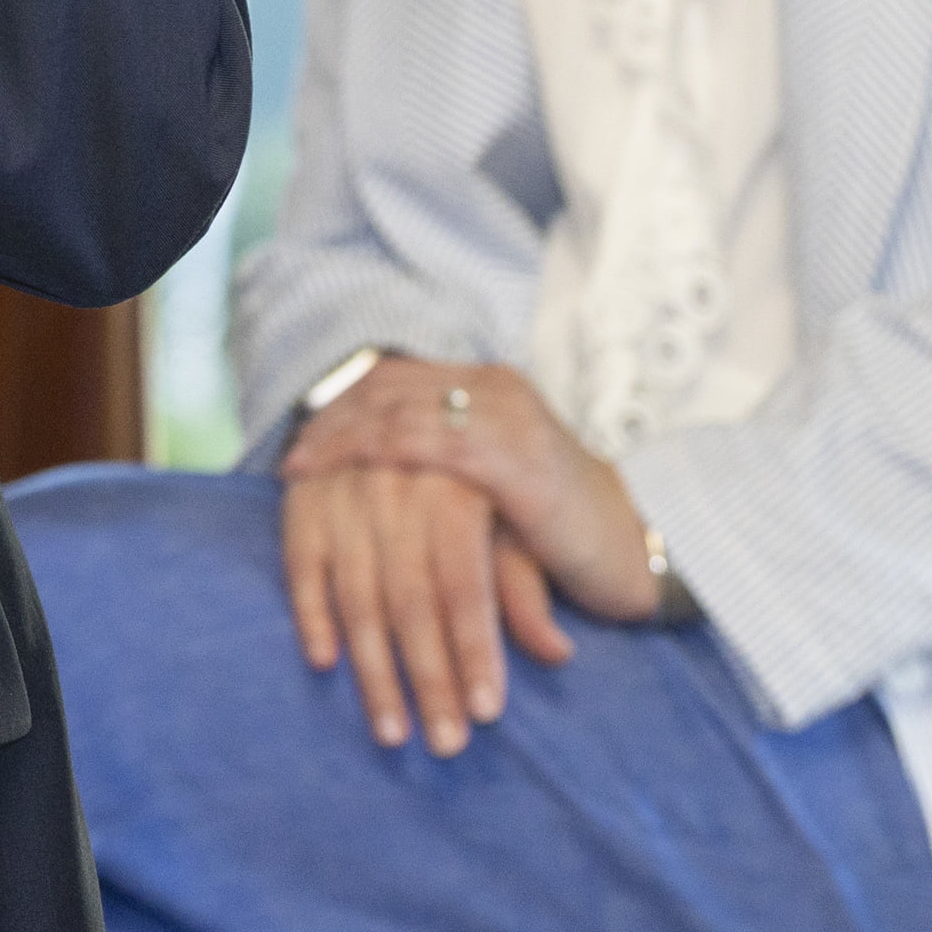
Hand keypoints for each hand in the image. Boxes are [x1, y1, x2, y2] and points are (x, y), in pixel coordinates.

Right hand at [278, 462, 567, 754]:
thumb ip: (525, 586)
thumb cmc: (487, 486)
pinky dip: (310, 612)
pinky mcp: (304, 493)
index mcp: (460, 479)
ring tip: (392, 733)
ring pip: (356, 590)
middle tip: (445, 744)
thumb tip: (557, 653)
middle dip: (429, 678)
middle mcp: (397, 480)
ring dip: (372, 671)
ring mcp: (343, 484)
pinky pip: (300, 561)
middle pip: (410, 597)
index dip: (475, 649)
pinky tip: (326, 663)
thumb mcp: (520, 524)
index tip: (486, 713)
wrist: (420, 411)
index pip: (464, 581)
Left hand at [317, 355, 667, 628]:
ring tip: (300, 470)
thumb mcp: (493, 491)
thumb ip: (441, 473)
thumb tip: (370, 485)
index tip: (299, 441)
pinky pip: (428, 445)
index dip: (342, 408)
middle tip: (288, 458)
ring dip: (343, 443)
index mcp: (490, 387)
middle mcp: (495, 388)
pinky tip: (340, 475)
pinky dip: (375, 456)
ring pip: (400, 411)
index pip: (396, 382)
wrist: (643, 549)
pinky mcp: (514, 457)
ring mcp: (505, 416)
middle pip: (388, 390)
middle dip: (331, 423)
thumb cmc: (567, 531)